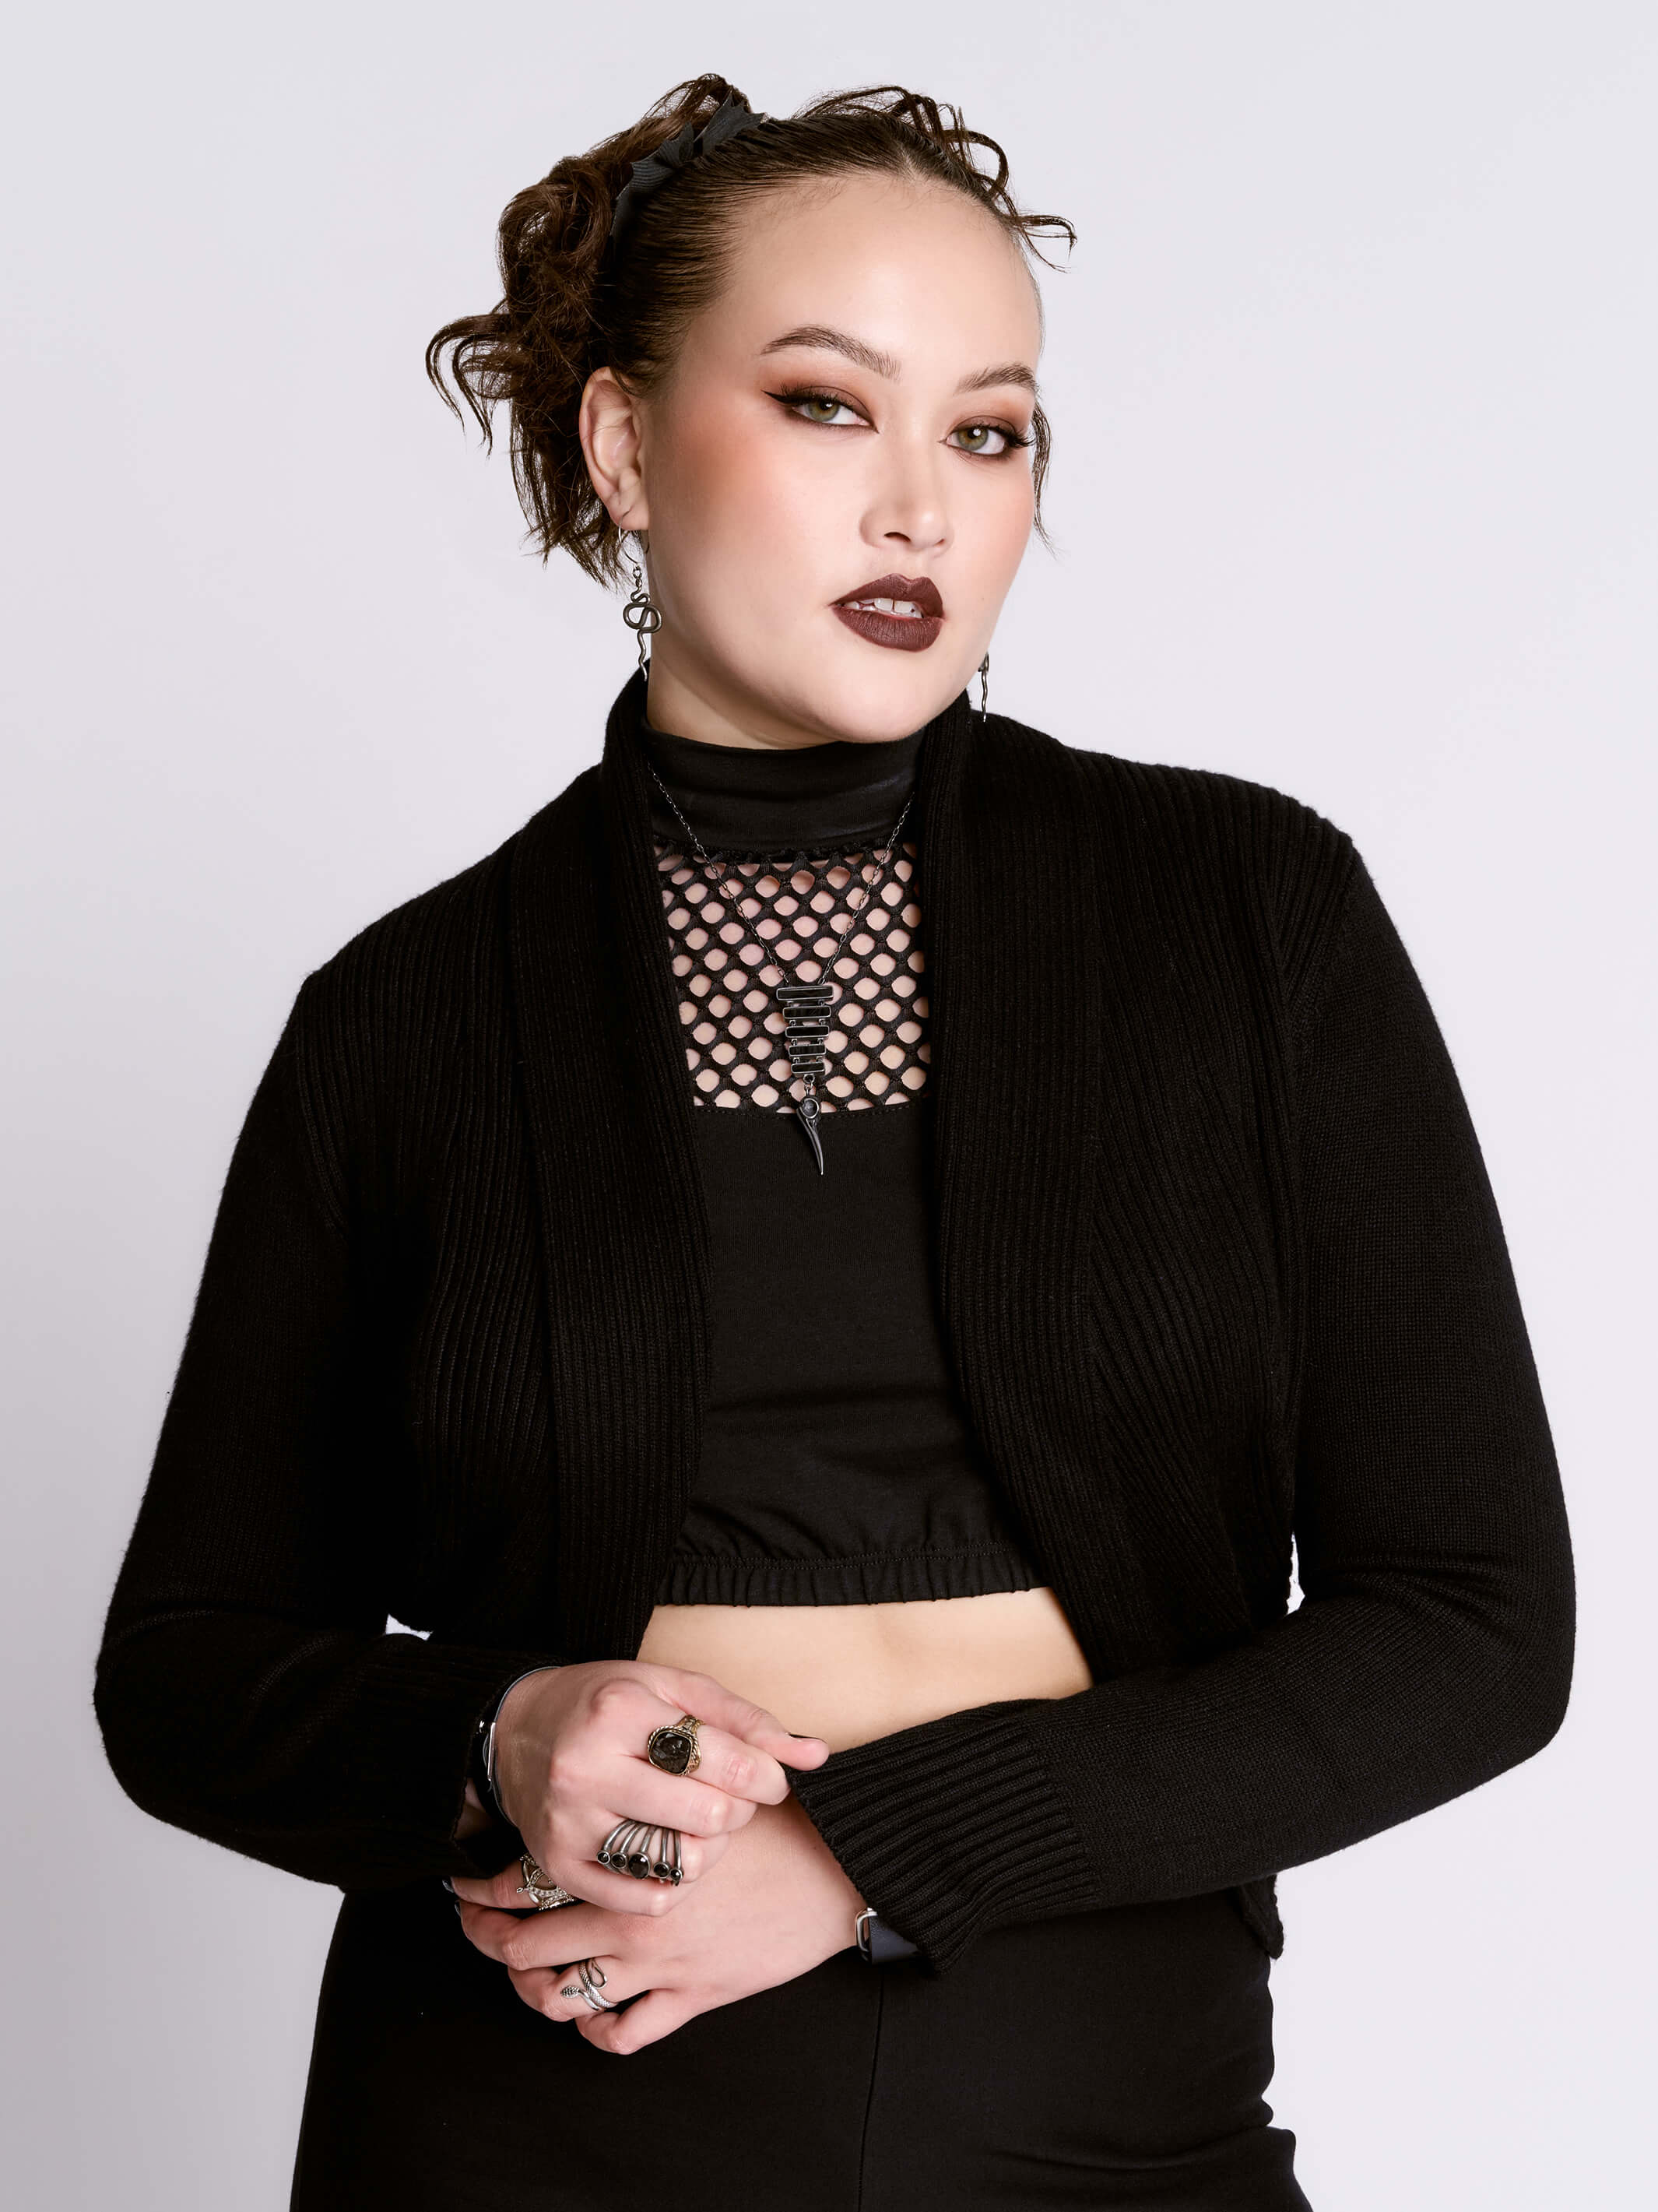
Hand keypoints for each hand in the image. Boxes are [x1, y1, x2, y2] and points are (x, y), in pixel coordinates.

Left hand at [453, 1791, 864, 2051]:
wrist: (833, 1870)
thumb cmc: (772, 1821)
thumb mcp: (705, 1781)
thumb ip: (649, 1781)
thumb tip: (602, 1771)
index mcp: (625, 1859)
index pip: (526, 1879)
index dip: (484, 1887)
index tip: (464, 1886)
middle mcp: (629, 1917)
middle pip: (526, 1947)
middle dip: (488, 1943)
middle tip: (475, 1932)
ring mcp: (657, 1965)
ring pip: (563, 1997)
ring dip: (534, 1992)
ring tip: (527, 1979)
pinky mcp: (691, 1998)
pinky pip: (624, 2032)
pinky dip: (598, 2029)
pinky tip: (595, 2014)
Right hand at [487, 1661, 827, 1916]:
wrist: (517, 1731)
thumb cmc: (608, 1703)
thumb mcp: (675, 1688)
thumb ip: (747, 1720)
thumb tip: (816, 1756)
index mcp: (621, 1710)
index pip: (725, 1760)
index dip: (767, 1777)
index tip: (768, 1779)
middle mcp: (587, 1767)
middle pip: (707, 1816)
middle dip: (737, 1812)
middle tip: (731, 1800)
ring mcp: (570, 1822)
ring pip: (677, 1864)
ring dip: (709, 1851)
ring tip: (701, 1826)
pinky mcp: (559, 1865)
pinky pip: (641, 1900)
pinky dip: (673, 1886)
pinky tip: (672, 1856)